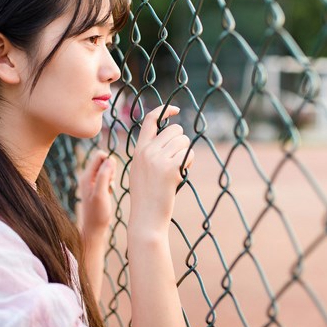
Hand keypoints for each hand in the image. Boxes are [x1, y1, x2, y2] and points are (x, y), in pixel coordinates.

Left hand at [75, 146, 115, 236]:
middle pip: (103, 161)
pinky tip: (109, 192)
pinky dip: (110, 182)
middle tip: (110, 183)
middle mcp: (88, 177)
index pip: (99, 155)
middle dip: (111, 169)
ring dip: (111, 176)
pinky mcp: (96, 187)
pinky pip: (106, 177)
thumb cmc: (97, 214)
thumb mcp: (101, 194)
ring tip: (110, 189)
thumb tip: (110, 159)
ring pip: (106, 169)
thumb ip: (104, 176)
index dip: (109, 161)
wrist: (94, 229)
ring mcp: (91, 182)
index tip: (111, 176)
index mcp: (87, 176)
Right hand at [128, 105, 193, 235]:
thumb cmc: (146, 195)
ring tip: (176, 169)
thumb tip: (169, 134)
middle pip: (175, 130)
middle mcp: (147, 151)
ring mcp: (158, 159)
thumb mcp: (140, 168)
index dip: (164, 110)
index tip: (176, 109)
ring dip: (185, 153)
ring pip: (183, 141)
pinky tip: (180, 174)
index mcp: (138, 149)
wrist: (145, 217)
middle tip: (176, 159)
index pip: (150, 119)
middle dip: (181, 141)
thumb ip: (149, 151)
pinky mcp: (170, 169)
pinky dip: (188, 162)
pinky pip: (188, 154)